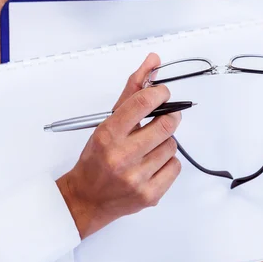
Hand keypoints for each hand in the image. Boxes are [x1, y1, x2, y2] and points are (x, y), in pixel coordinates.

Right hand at [57, 54, 181, 238]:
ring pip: (172, 145)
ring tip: (150, 146)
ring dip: (165, 141)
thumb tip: (153, 62)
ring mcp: (137, 178)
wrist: (87, 199)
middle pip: (165, 124)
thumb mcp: (107, 122)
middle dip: (169, 117)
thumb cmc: (97, 157)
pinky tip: (153, 163)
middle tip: (163, 118)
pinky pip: (175, 166)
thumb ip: (132, 92)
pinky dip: (168, 162)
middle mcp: (121, 156)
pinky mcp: (150, 195)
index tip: (162, 93)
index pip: (142, 102)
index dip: (159, 92)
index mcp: (108, 134)